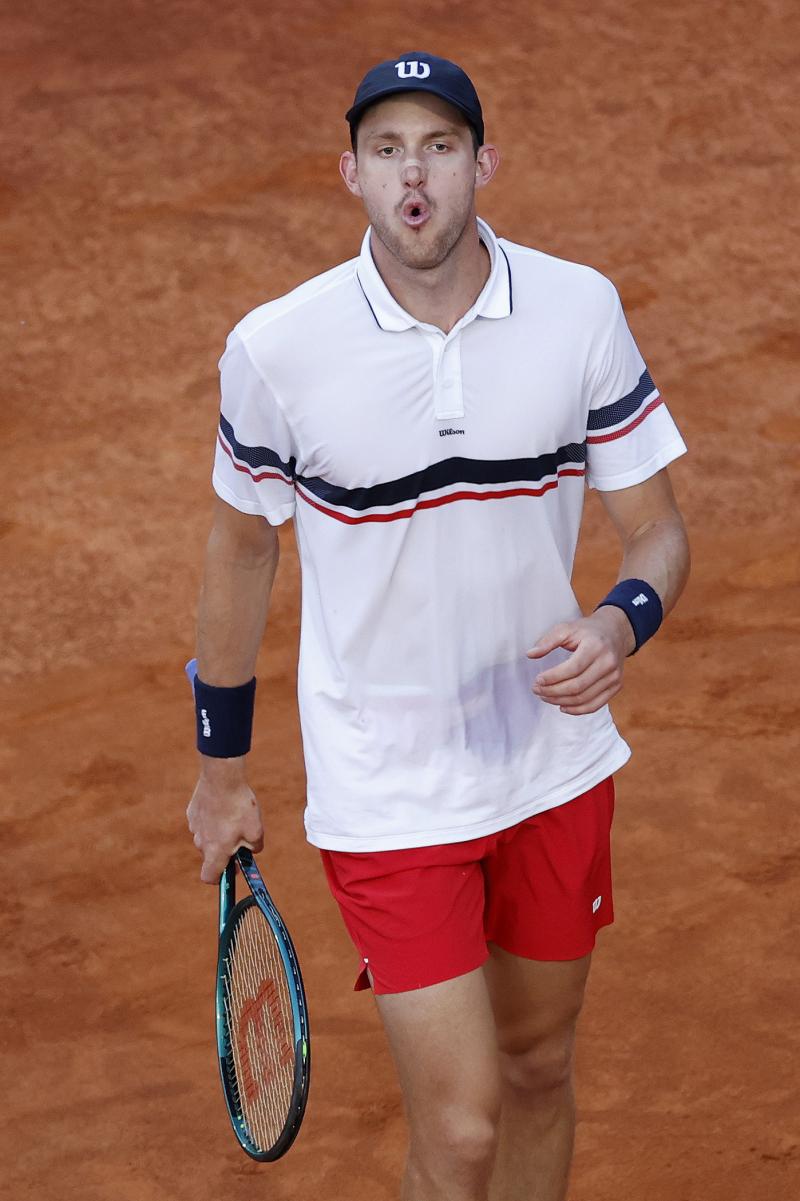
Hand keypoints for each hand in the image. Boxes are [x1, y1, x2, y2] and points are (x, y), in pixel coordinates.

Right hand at [186, 759, 263, 883]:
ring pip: (207, 837)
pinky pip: (203, 821)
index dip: (220, 878)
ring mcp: (194, 826)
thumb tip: (252, 850)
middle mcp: (201, 842)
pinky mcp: (192, 812)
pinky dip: (212, 819)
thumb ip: (254, 847)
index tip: (233, 868)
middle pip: (210, 856)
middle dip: (224, 851)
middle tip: (240, 837)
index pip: (209, 877)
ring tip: (234, 816)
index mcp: (215, 851)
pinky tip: (224, 806)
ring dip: (218, 833)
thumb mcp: (256, 831)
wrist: (222, 778)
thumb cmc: (239, 806)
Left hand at [527, 607, 634, 714]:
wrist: (615, 633)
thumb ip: (547, 641)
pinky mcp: (616, 686)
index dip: (553, 677)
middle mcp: (608, 662)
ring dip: (561, 701)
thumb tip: (530, 654)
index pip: (572, 668)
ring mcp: (614, 676)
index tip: (537, 680)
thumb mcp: (566, 628)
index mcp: (595, 646)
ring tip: (545, 697)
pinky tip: (562, 706)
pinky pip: (595, 705)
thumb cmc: (587, 631)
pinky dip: (577, 710)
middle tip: (537, 690)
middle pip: (577, 686)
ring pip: (584, 698)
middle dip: (553, 692)